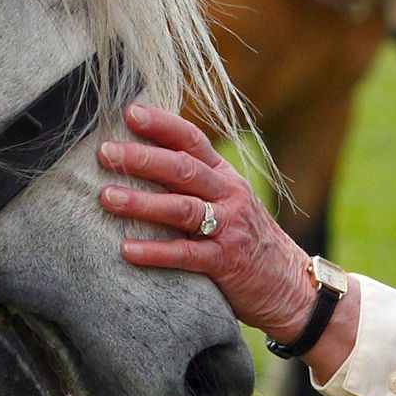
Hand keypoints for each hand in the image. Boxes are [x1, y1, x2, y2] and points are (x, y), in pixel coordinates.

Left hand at [98, 103, 314, 338]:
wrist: (289, 283)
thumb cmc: (244, 237)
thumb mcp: (226, 199)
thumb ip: (192, 180)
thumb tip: (140, 157)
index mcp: (224, 175)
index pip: (192, 140)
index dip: (162, 124)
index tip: (130, 112)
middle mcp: (228, 194)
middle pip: (183, 169)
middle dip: (143, 159)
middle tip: (106, 153)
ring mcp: (229, 227)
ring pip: (183, 209)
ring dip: (143, 202)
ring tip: (107, 197)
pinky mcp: (226, 262)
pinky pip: (187, 255)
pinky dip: (156, 251)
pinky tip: (126, 249)